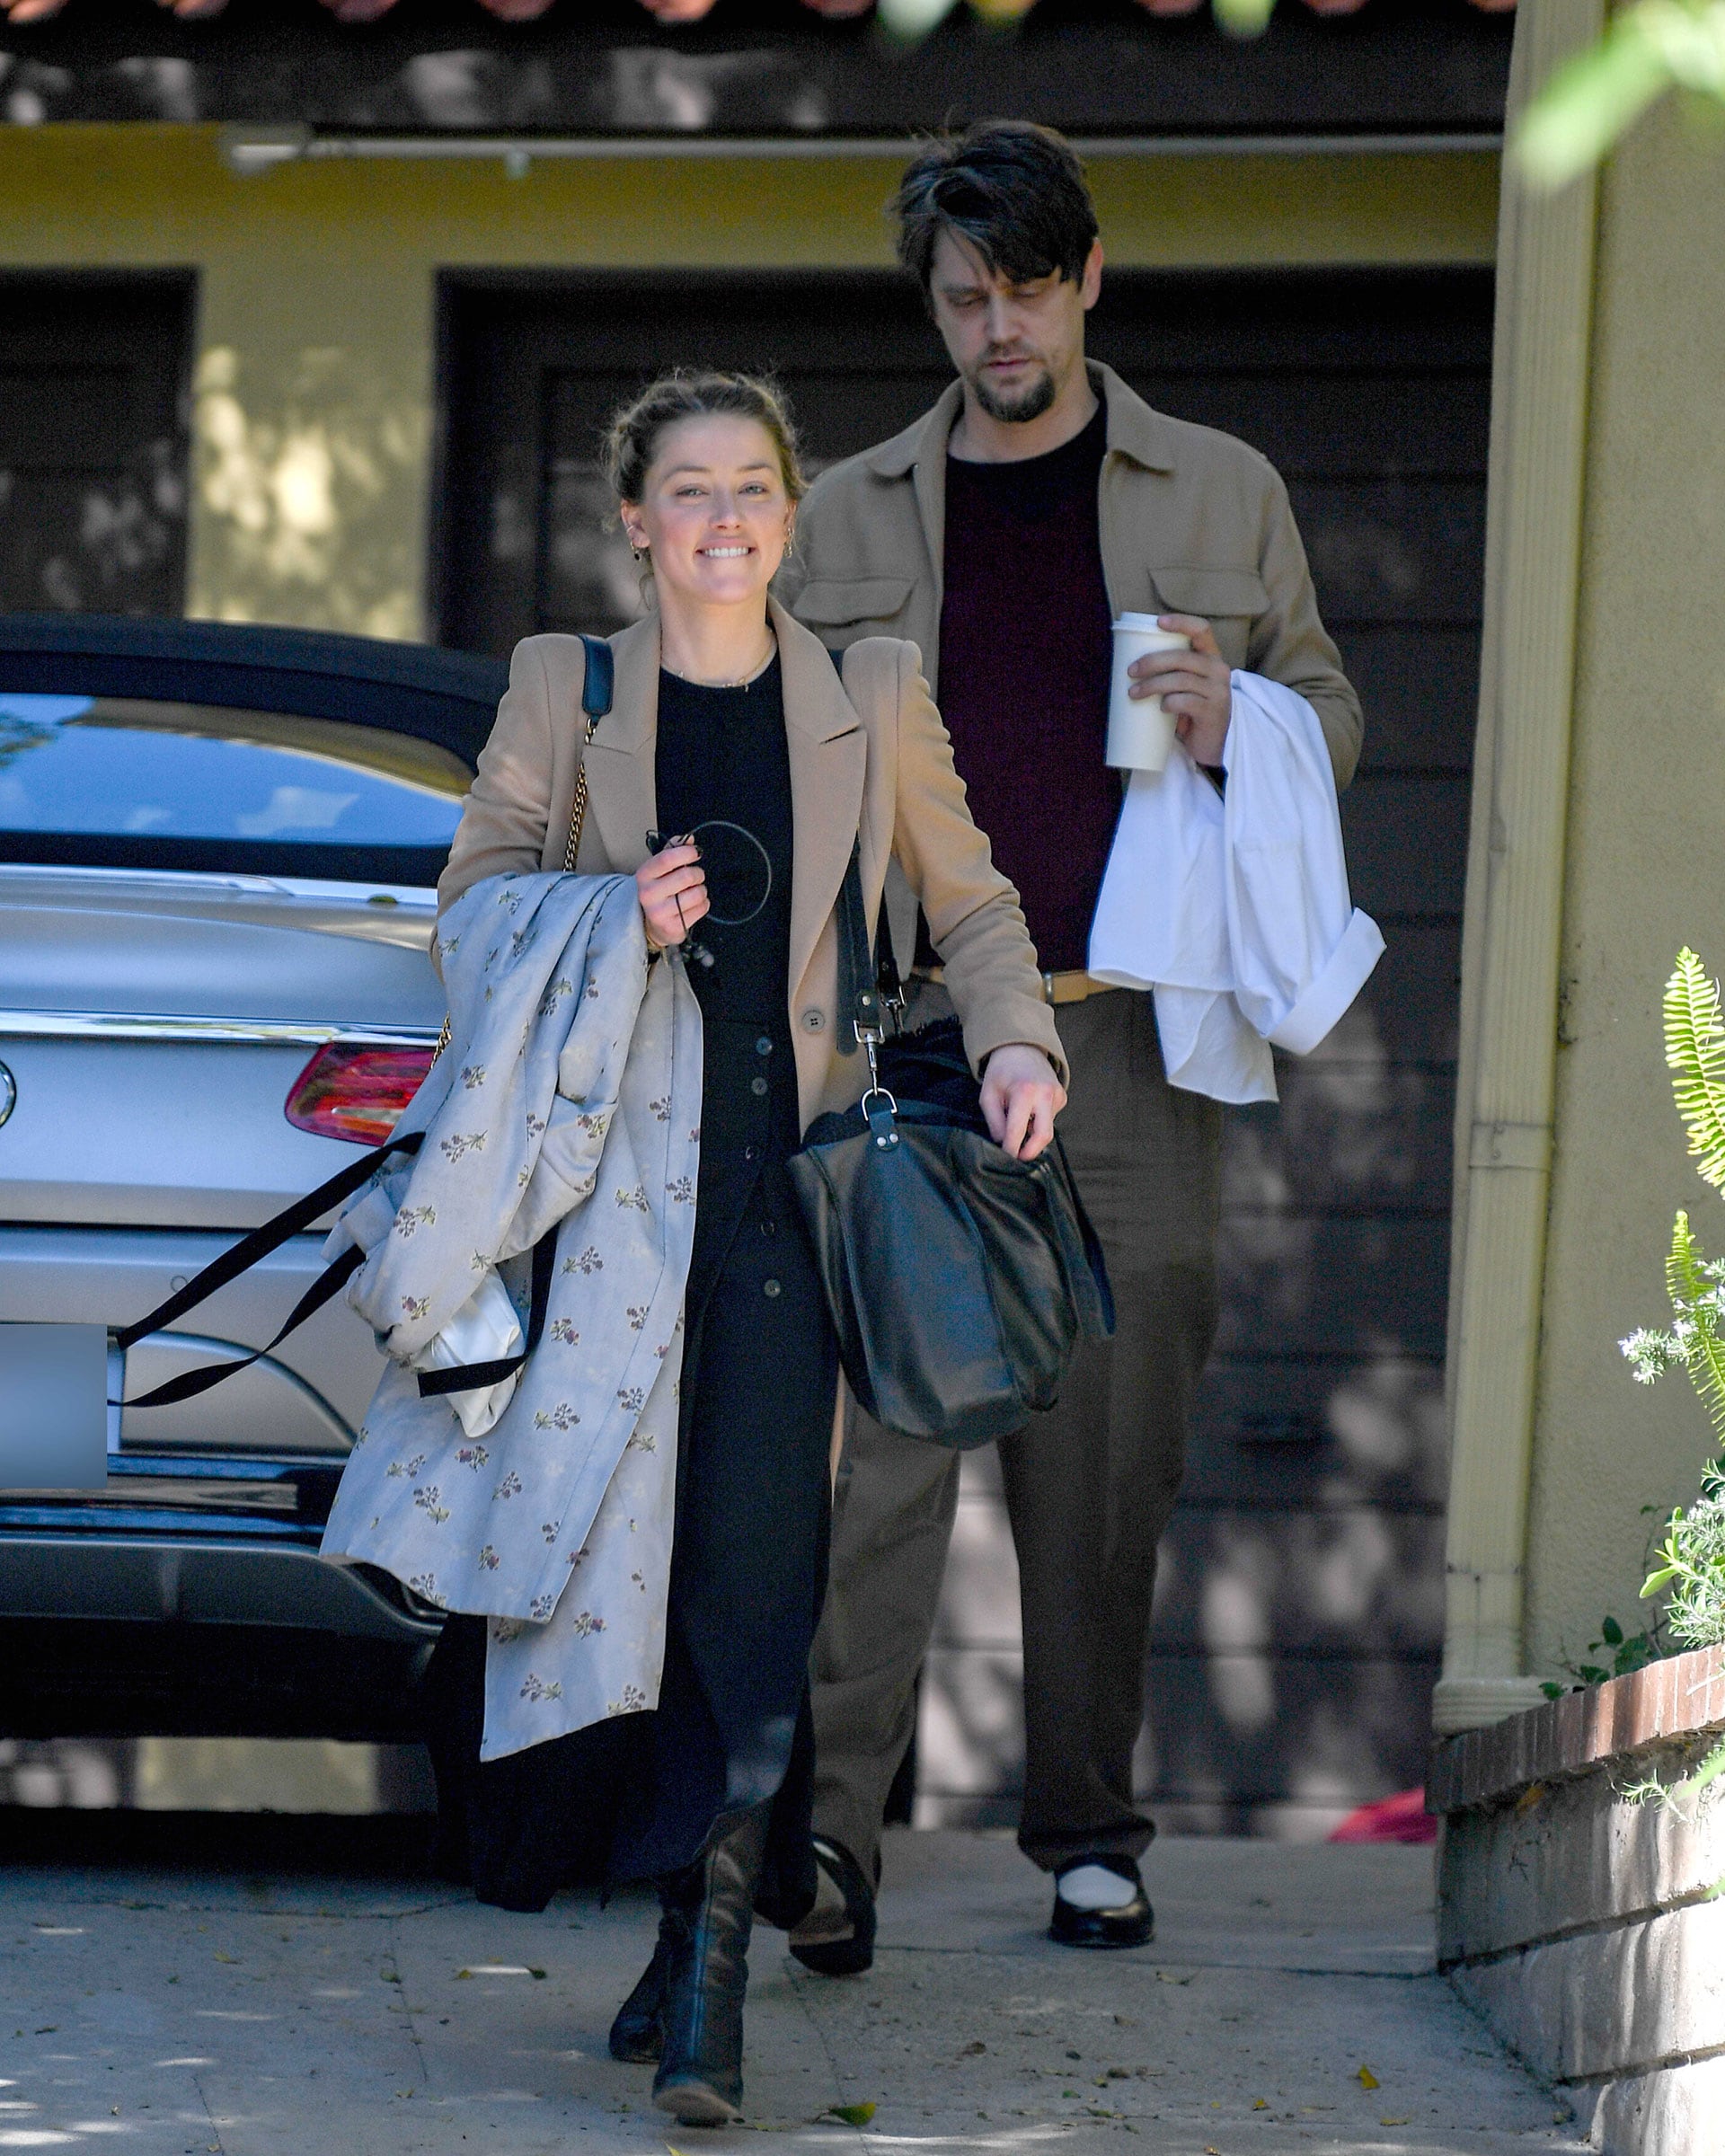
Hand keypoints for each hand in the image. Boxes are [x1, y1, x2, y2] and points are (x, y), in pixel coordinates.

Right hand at [635, 838, 708, 950]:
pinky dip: (703, 904)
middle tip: (695, 877)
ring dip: (701, 890)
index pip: (666, 859)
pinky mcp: (673, 927)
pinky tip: (693, 905)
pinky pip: (701, 908)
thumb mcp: (660, 870)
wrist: (652, 925)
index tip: (695, 853)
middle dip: (697, 874)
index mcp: (644, 875)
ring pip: (697, 893)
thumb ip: (673, 851)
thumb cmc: (659, 892)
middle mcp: (648, 894)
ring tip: (693, 892)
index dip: (686, 853)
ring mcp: (660, 913)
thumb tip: (689, 839)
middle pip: (686, 876)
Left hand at [979, 1045, 1066, 1161]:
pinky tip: (1030, 1108)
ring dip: (1032, 1132)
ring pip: (1047, 1128)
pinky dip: (1038, 1121)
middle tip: (1018, 1156)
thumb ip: (994, 1121)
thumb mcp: (988, 1094)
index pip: (1018, 1130)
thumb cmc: (1001, 1071)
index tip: (1006, 1158)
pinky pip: (1050, 1119)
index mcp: (1024, 1091)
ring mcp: (1057, 1095)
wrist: (1021, 1047)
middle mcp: (1045, 1094)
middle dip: (1031, 1151)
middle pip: (1044, 1136)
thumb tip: (1002, 1142)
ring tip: (1019, 1118)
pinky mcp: (1062, 1097)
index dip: (1011, 1148)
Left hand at [1129, 613, 1232, 768]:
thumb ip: (1171, 671)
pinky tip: (1161, 708)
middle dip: (1152, 661)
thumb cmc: (1190, 709)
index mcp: (1211, 657)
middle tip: (1131, 671)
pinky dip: (1169, 703)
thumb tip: (1131, 663)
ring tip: (1134, 693)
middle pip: (1183, 657)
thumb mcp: (1185, 685)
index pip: (1202, 630)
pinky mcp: (1212, 712)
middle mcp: (1219, 670)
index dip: (1181, 622)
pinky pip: (1186, 702)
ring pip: (1181, 680)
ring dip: (1152, 685)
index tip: (1158, 622)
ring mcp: (1218, 691)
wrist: (1210, 744)